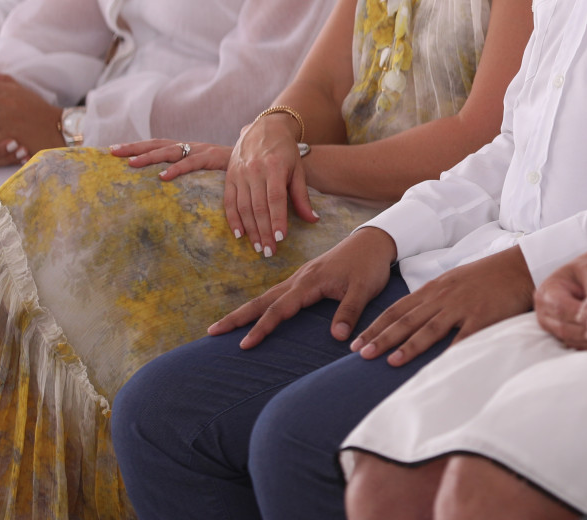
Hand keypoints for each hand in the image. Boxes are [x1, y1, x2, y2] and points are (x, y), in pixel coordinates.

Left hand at [111, 138, 232, 179]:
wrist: (259, 156)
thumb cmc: (233, 167)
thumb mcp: (207, 170)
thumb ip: (193, 174)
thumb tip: (171, 183)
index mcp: (187, 149)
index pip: (157, 145)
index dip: (137, 146)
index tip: (114, 149)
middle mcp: (191, 146)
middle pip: (157, 144)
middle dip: (134, 147)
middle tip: (112, 151)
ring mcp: (201, 150)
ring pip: (170, 151)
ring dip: (149, 156)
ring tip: (130, 163)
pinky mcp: (212, 158)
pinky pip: (191, 164)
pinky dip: (176, 169)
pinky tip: (162, 177)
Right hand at [208, 225, 395, 348]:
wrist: (375, 241)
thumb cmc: (369, 266)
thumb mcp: (364, 289)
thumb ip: (350, 312)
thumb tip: (338, 337)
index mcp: (310, 282)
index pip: (280, 309)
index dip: (262, 328)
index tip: (244, 345)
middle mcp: (300, 278)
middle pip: (262, 300)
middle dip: (237, 317)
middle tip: (211, 332)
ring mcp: (300, 277)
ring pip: (267, 295)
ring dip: (246, 311)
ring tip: (225, 326)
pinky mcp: (305, 277)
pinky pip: (277, 293)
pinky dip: (262, 304)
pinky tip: (257, 313)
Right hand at [223, 113, 316, 255]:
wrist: (264, 127)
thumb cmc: (285, 150)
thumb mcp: (298, 169)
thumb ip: (302, 196)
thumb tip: (313, 220)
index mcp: (275, 167)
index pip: (275, 198)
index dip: (277, 219)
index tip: (280, 238)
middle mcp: (255, 170)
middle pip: (258, 206)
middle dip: (264, 232)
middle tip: (269, 252)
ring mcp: (240, 173)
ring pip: (243, 207)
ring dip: (250, 230)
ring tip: (258, 248)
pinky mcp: (230, 176)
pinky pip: (229, 201)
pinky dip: (233, 219)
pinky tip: (240, 234)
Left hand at [352, 245, 534, 365]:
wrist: (519, 267)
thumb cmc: (486, 276)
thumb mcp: (454, 281)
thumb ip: (434, 298)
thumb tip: (413, 318)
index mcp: (434, 288)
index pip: (397, 309)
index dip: (375, 326)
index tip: (357, 342)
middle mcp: (443, 297)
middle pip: (406, 319)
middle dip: (381, 337)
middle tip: (360, 354)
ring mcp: (463, 307)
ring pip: (429, 328)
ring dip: (408, 345)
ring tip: (389, 361)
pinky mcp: (482, 316)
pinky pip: (463, 337)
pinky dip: (449, 352)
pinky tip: (436, 366)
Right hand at [534, 258, 586, 349]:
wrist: (584, 280)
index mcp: (547, 291)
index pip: (561, 307)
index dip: (580, 314)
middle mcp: (543, 310)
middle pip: (563, 326)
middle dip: (585, 330)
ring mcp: (548, 324)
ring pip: (568, 338)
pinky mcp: (557, 334)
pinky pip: (572, 343)